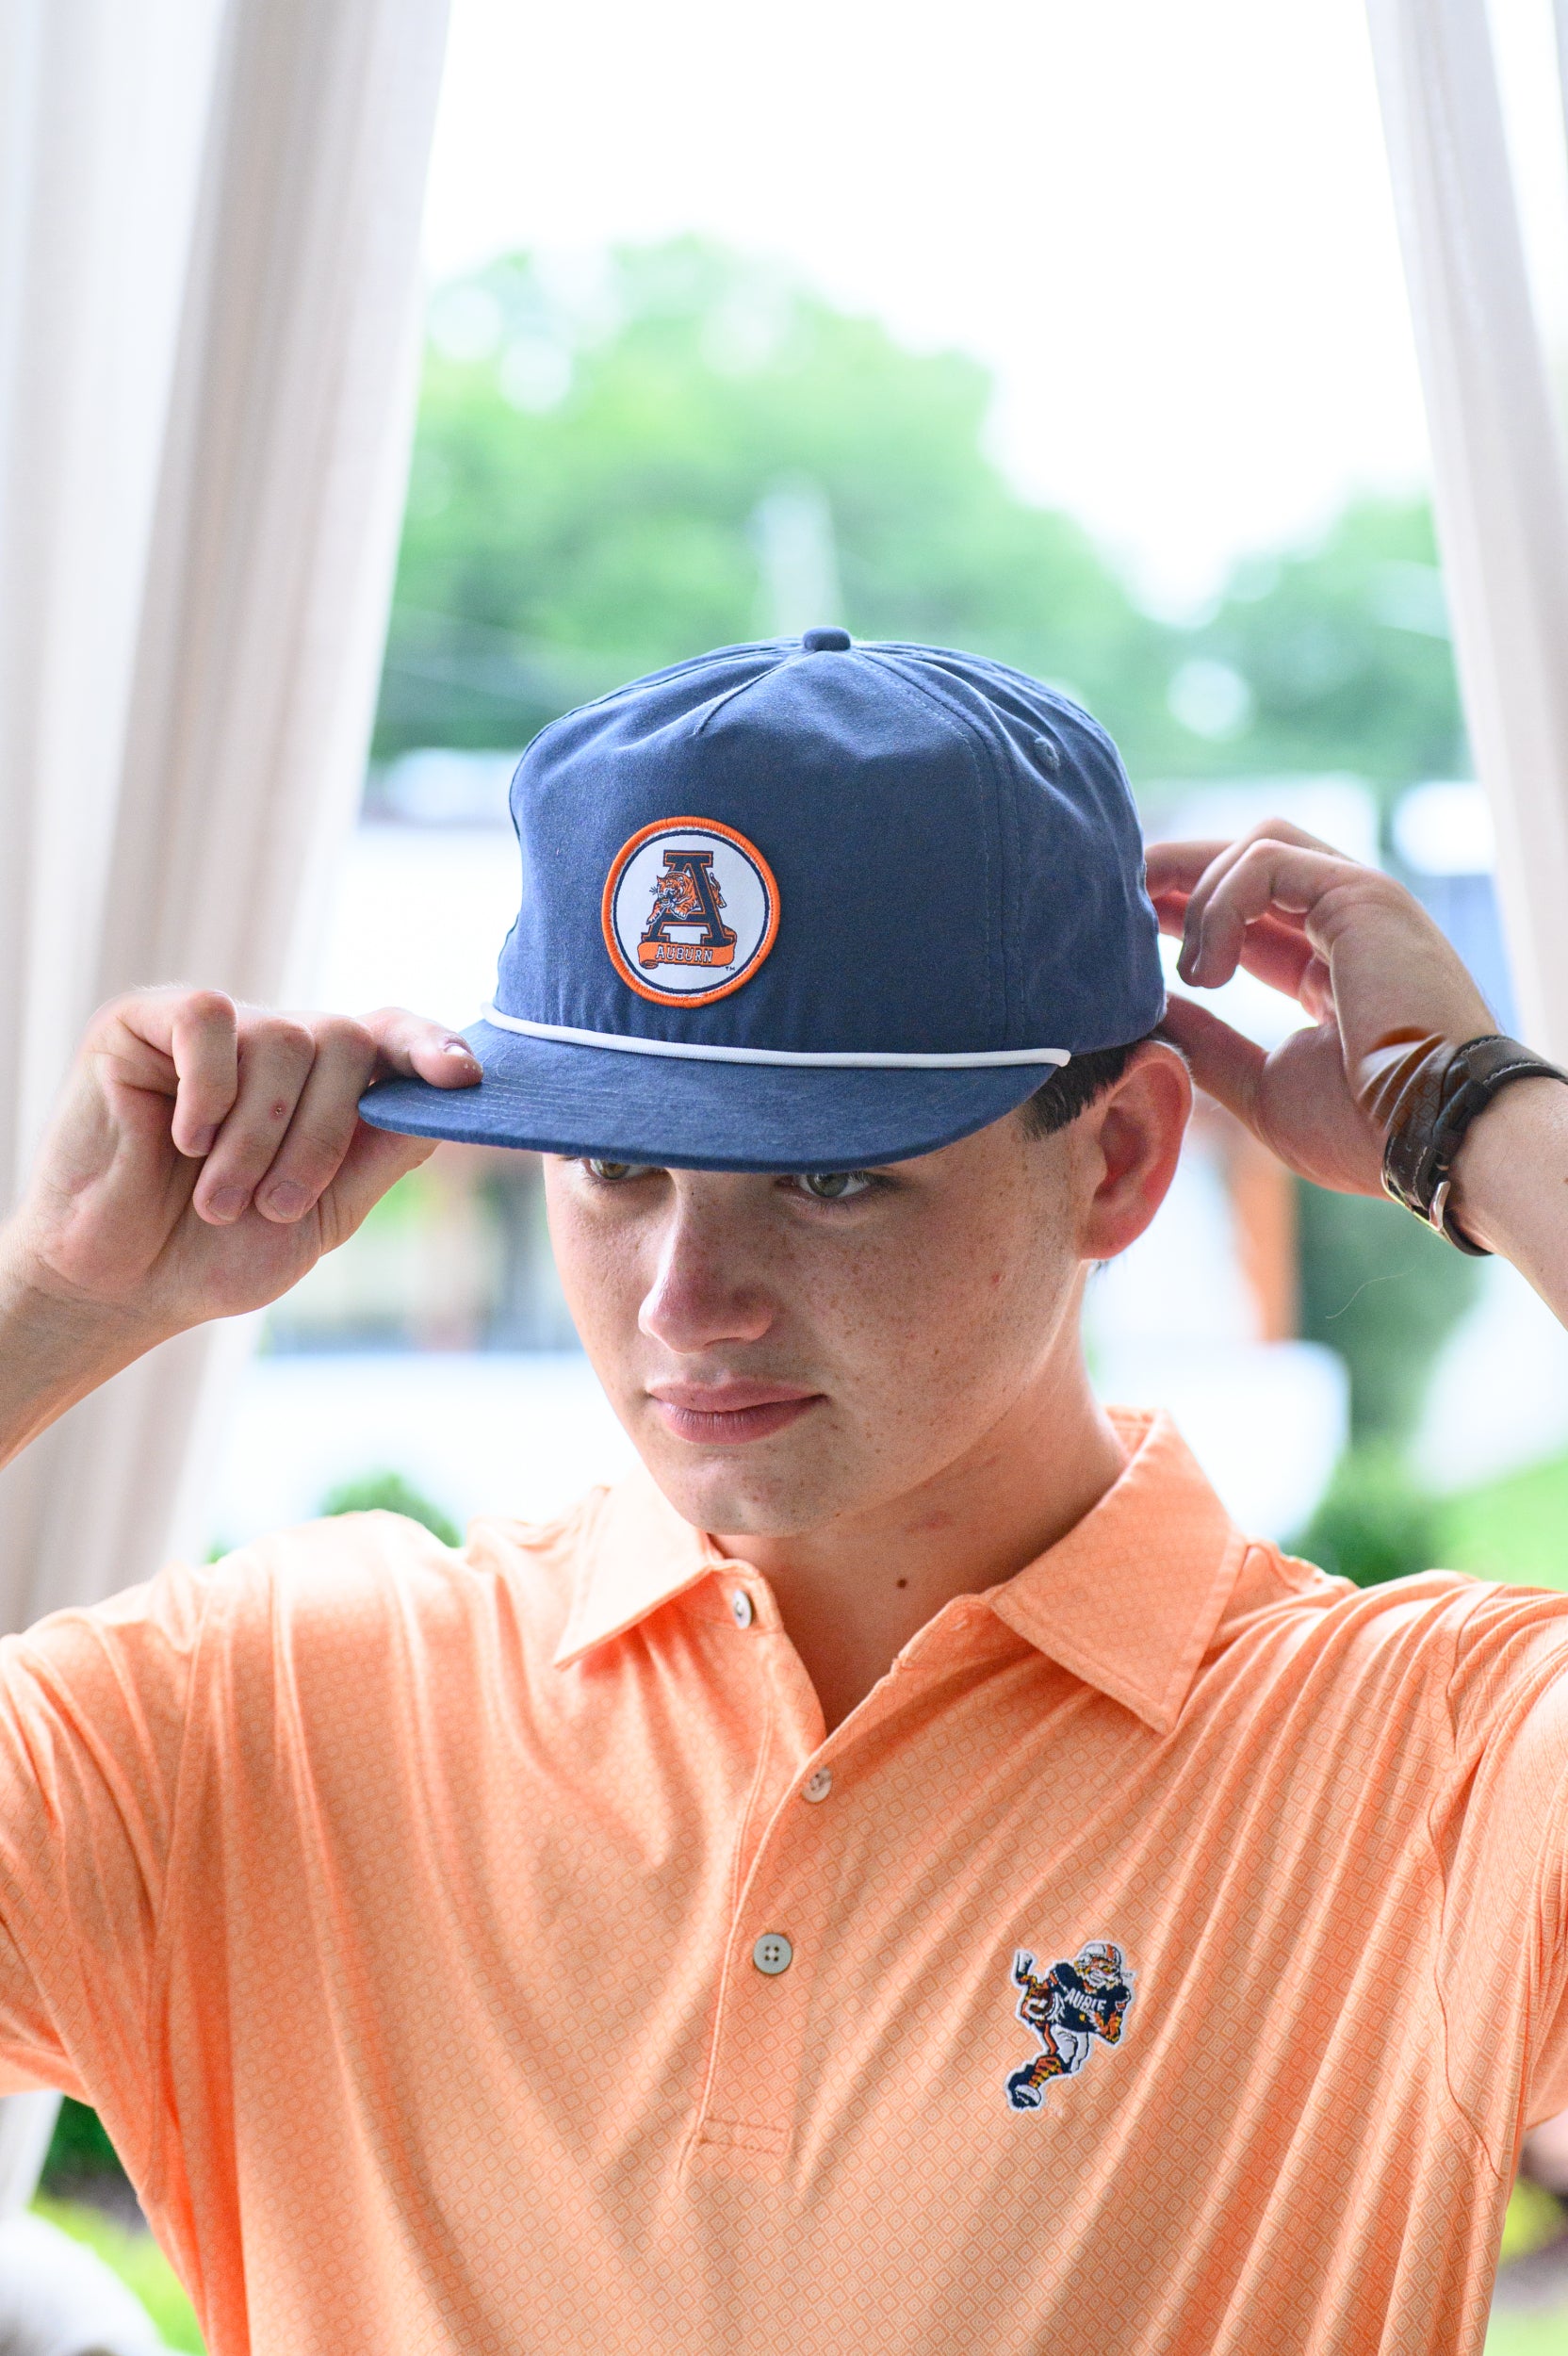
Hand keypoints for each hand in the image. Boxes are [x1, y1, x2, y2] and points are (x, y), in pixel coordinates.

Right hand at [2, 990, 480, 1343]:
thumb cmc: (217, 1255)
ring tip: (218, 1199)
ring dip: (257, 1136)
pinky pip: (208, 1018)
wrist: (120, 1286)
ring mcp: (213, 1030)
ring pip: (281, 1039)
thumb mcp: (322, 1216)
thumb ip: (381, 1156)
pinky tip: (183, 1139)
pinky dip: (208, 1088)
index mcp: (325, 1087)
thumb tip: (448, 1100)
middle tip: (274, 1205)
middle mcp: (275, 1044)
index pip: (391, 1037)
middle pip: (344, 1040)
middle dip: (322, 1135)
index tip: (461, 1077)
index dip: (431, 1046)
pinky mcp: (143, 1021)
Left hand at [1145, 820, 1495, 1195]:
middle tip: (1117, 900)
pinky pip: (1269, 860)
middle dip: (1178, 873)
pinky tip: (1209, 967)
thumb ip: (1208, 1045)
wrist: (1433, 1139)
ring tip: (1187, 972)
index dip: (1185, 912)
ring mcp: (1361, 903)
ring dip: (1199, 893)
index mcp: (1331, 966)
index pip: (1248, 912)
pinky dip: (1222, 901)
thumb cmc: (1364, 1131)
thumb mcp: (1263, 1087)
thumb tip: (1147, 1015)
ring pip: (1259, 845)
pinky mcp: (1362, 895)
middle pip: (1251, 860)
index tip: (1127, 930)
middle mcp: (1350, 923)